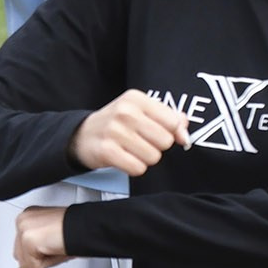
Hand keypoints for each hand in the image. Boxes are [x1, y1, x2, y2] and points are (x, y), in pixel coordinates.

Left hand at [14, 206, 69, 267]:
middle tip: (55, 247)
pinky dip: (48, 263)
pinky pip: (34, 266)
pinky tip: (57, 249)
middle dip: (37, 257)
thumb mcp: (49, 235)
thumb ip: (33, 248)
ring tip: (57, 247)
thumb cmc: (75, 228)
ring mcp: (24, 230)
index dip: (38, 251)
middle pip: (19, 255)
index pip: (20, 245)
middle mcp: (23, 220)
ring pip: (26, 262)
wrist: (85, 225)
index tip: (51, 244)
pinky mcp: (28, 240)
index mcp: (28, 216)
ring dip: (44, 260)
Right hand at [69, 90, 190, 175]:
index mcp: (136, 99)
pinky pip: (138, 168)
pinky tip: (125, 158)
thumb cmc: (119, 123)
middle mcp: (125, 112)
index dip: (173, 132)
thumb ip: (170, 119)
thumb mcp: (143, 112)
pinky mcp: (106, 151)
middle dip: (158, 146)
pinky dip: (135, 168)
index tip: (162, 134)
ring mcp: (114, 131)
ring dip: (146, 158)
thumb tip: (185, 135)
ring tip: (132, 150)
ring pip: (153, 157)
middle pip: (165, 141)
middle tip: (142, 142)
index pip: (173, 122)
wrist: (83, 135)